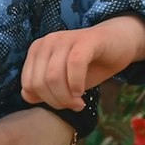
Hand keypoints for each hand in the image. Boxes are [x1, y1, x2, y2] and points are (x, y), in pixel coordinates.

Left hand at [21, 15, 144, 108]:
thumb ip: (43, 87)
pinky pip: (74, 64)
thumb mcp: (62, 80)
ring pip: (54, 76)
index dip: (45, 101)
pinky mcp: (86, 40)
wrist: (117, 44)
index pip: (29, 84)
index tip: (63, 106)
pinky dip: (76, 83)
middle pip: (40, 82)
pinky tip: (82, 92)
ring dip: (67, 97)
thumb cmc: (88, 65)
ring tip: (80, 103)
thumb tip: (26, 95)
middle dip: (57, 101)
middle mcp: (48, 41)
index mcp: (37, 50)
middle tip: (74, 106)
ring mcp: (66, 38)